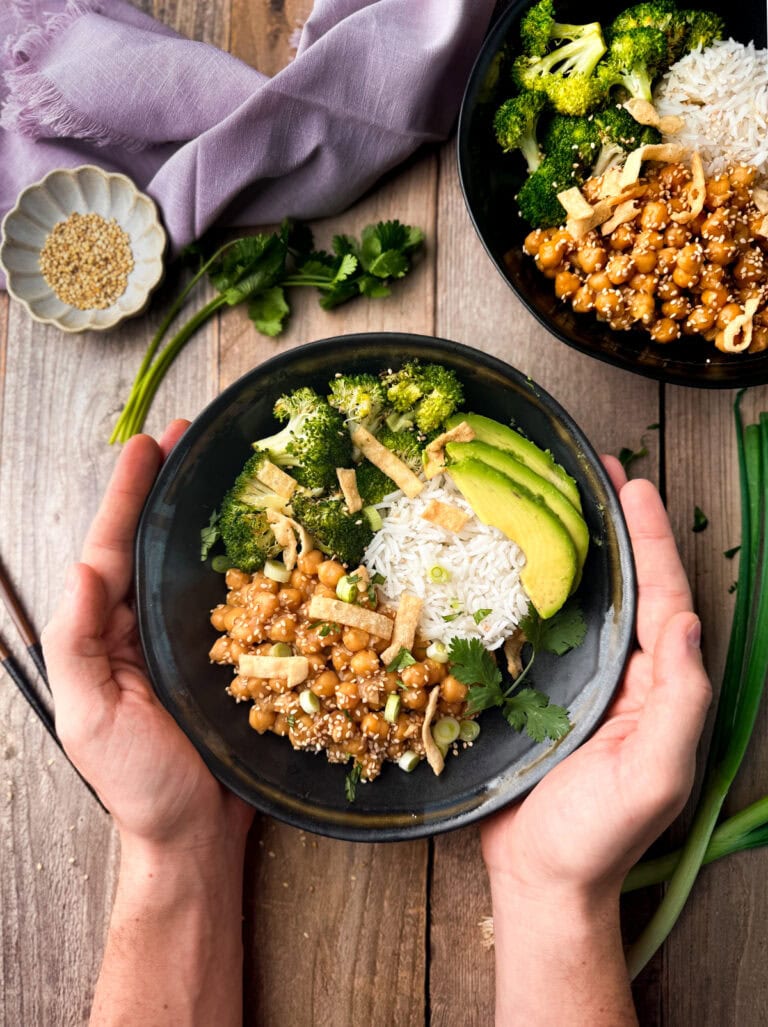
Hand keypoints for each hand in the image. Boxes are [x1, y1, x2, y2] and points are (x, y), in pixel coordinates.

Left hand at [42, 422, 253, 853]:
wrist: (195, 835)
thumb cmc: (138, 784)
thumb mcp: (90, 717)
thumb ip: (78, 644)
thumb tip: (83, 569)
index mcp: (107, 632)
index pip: (113, 547)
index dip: (127, 493)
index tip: (146, 444)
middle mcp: (145, 625)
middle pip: (152, 542)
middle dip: (166, 487)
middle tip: (190, 437)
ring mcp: (189, 639)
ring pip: (193, 563)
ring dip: (207, 514)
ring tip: (225, 470)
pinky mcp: (231, 656)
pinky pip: (238, 600)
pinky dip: (248, 563)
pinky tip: (267, 537)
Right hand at [481, 458, 711, 896]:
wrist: (540, 878)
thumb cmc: (599, 836)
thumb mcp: (655, 776)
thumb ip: (678, 702)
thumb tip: (685, 623)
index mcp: (658, 686)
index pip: (663, 597)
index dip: (651, 539)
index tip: (633, 486)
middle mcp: (626, 673)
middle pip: (630, 585)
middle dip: (620, 526)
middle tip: (598, 472)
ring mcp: (584, 680)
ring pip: (588, 600)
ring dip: (580, 547)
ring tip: (561, 500)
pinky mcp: (541, 691)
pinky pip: (545, 628)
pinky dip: (538, 587)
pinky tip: (516, 562)